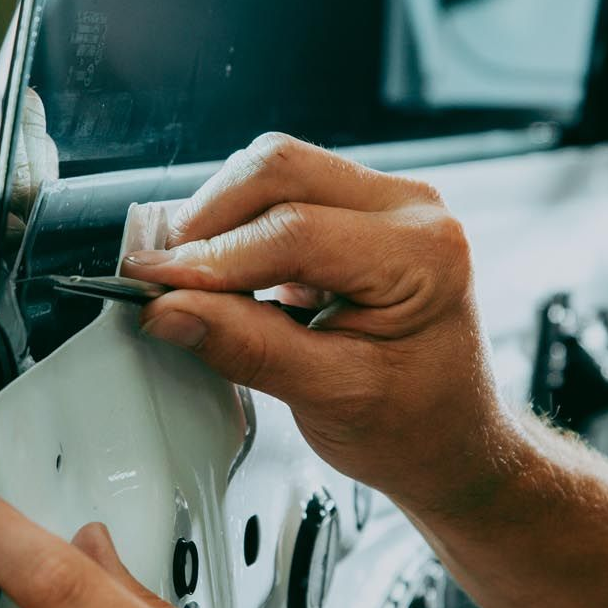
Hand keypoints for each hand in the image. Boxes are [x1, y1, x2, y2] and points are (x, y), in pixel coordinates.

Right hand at [122, 134, 525, 519]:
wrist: (453, 438)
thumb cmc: (417, 426)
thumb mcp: (332, 398)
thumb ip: (249, 348)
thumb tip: (171, 310)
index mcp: (423, 254)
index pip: (294, 231)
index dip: (211, 259)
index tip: (154, 286)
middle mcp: (413, 210)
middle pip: (280, 168)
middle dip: (208, 219)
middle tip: (161, 275)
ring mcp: (389, 203)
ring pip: (278, 170)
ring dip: (221, 219)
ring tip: (189, 280)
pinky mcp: (363, 212)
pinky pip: (287, 192)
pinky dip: (242, 227)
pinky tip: (223, 275)